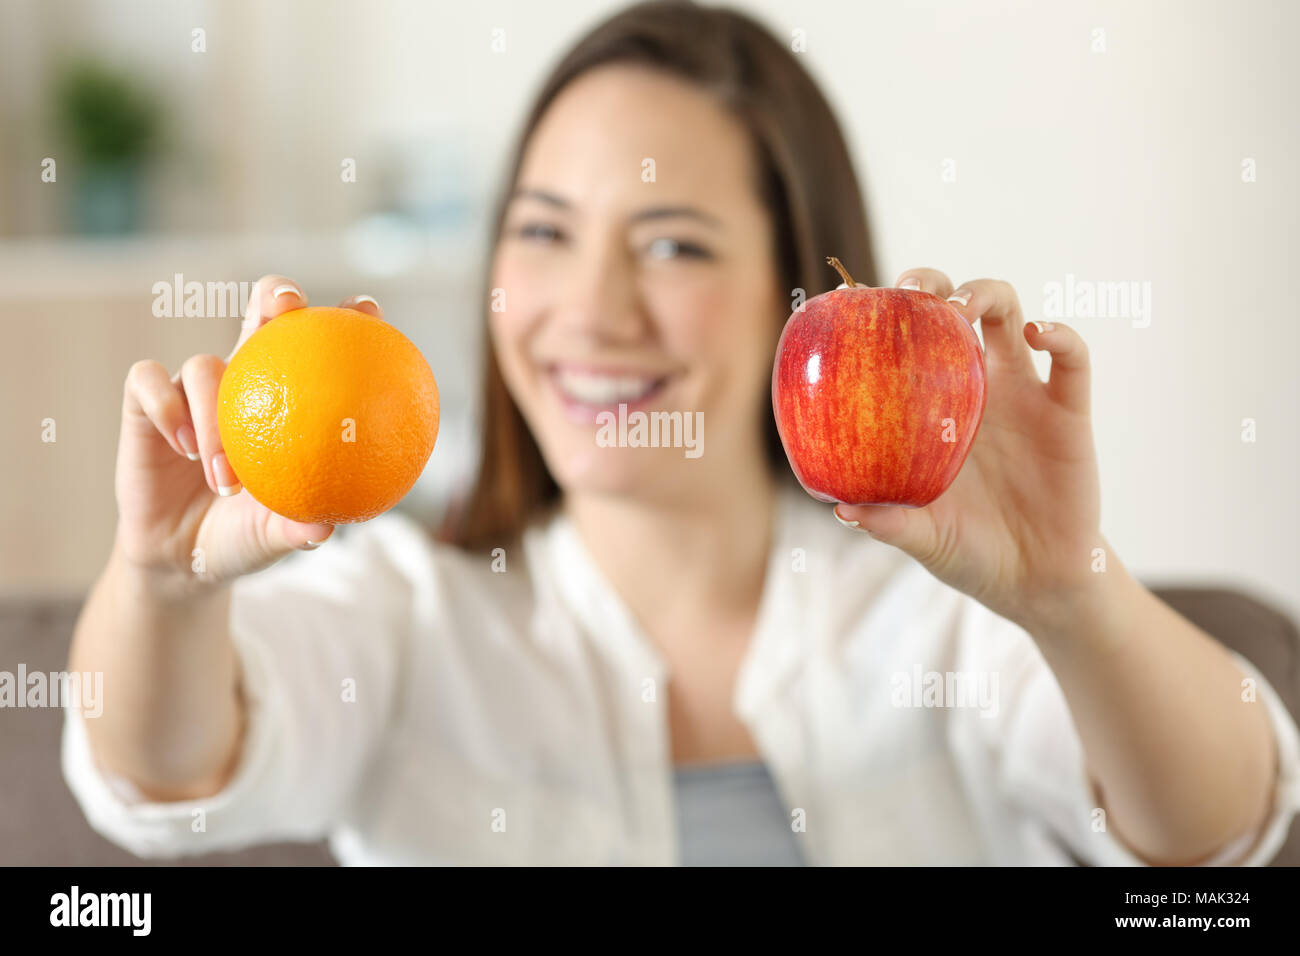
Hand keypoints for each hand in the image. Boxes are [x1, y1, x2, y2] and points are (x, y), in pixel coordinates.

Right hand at [113, 277, 384, 592]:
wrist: (184, 560)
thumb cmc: (245, 536)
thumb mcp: (275, 536)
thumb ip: (297, 527)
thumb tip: (326, 529)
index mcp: (291, 400)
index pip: (321, 347)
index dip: (346, 319)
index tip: (367, 310)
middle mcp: (245, 382)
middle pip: (261, 315)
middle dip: (276, 296)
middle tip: (288, 307)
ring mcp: (194, 390)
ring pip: (204, 367)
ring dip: (214, 416)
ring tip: (225, 478)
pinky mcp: (145, 406)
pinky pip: (147, 383)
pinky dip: (166, 408)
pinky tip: (183, 446)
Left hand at [834, 268, 1104, 630]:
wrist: (1034, 582)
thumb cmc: (968, 552)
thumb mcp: (921, 538)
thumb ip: (887, 522)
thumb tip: (841, 510)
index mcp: (934, 409)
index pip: (908, 342)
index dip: (887, 313)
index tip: (859, 300)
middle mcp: (976, 389)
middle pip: (956, 309)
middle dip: (934, 285)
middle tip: (913, 293)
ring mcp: (1023, 395)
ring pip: (1010, 314)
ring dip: (987, 293)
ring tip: (962, 307)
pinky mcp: (1068, 412)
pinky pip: (1072, 359)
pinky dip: (1061, 334)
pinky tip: (1039, 334)